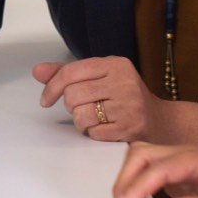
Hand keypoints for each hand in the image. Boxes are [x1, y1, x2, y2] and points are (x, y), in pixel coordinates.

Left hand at [33, 57, 197, 143]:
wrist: (160, 121)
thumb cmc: (124, 97)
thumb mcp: (100, 77)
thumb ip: (68, 73)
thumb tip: (37, 71)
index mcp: (115, 64)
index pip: (71, 72)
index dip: (52, 87)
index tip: (46, 99)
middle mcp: (124, 81)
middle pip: (72, 95)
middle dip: (71, 106)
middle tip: (82, 108)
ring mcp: (128, 105)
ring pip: (80, 115)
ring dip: (81, 122)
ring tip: (93, 119)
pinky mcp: (129, 128)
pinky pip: (93, 132)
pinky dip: (92, 133)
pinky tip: (103, 128)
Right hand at [111, 142, 197, 197]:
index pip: (161, 168)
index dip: (137, 189)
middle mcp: (193, 153)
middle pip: (146, 154)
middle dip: (127, 180)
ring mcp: (188, 160)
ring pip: (147, 157)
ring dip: (130, 179)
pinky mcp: (186, 172)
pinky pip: (155, 169)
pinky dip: (140, 182)